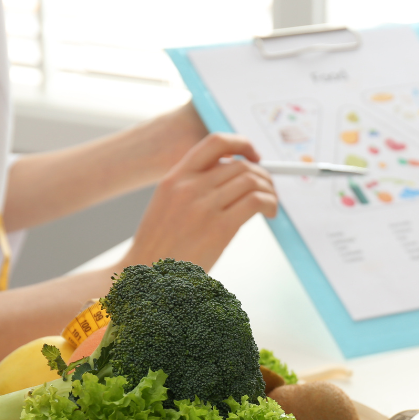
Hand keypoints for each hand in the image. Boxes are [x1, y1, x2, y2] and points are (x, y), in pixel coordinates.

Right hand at [121, 133, 276, 271]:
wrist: (148, 276)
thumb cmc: (162, 247)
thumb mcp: (168, 205)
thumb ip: (193, 186)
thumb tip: (231, 176)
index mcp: (175, 177)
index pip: (214, 143)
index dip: (241, 144)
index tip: (254, 155)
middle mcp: (189, 187)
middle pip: (240, 165)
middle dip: (262, 175)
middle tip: (268, 189)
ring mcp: (204, 206)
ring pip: (252, 180)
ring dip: (269, 190)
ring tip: (270, 204)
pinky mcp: (220, 228)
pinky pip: (256, 201)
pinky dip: (270, 203)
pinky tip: (270, 213)